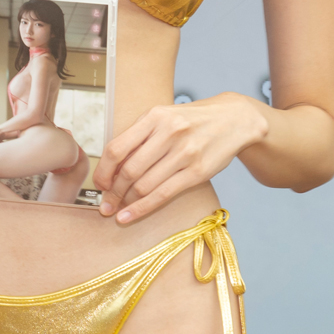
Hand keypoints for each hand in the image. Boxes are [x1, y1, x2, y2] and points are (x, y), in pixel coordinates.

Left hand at [94, 93, 268, 224]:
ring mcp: (185, 153)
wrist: (233, 119)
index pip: (117, 148)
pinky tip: (129, 216)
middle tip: (105, 204)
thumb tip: (111, 168)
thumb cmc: (191, 120)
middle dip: (112, 192)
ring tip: (117, 210)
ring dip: (125, 202)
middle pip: (129, 170)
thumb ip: (139, 137)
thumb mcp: (163, 117)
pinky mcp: (197, 172)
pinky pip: (163, 195)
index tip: (99, 185)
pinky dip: (142, 209)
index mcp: (154, 117)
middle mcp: (169, 133)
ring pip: (144, 185)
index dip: (103, 171)